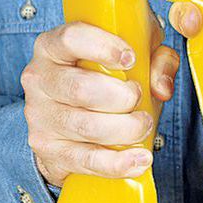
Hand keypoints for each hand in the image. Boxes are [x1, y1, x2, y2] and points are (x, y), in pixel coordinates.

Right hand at [21, 20, 178, 186]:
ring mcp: (41, 117)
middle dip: (122, 97)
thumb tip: (161, 88)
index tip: (131, 59)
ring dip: (126, 128)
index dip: (103, 47)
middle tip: (139, 97)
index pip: (71, 39)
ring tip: (143, 124)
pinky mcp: (49, 150)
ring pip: (86, 126)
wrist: (71, 117)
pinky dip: (118, 163)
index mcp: (54, 46)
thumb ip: (156, 60)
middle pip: (81, 89)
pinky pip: (87, 160)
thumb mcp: (134, 55)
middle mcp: (40, 79)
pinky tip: (140, 160)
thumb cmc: (104, 77)